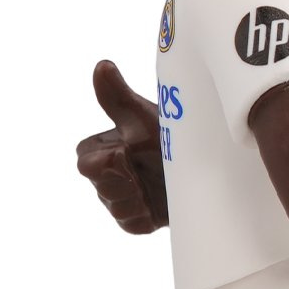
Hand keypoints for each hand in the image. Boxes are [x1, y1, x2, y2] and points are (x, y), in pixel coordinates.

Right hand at [75, 59, 168, 234]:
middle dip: (123, 180)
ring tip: (155, 183)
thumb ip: (117, 96)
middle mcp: (106, 177)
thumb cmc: (169, 134)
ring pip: (116, 206)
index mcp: (100, 151)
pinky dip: (144, 214)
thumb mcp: (143, 116)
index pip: (85, 163)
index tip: (126, 152)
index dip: (105, 161)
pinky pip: (130, 223)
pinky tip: (157, 202)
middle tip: (144, 170)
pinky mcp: (135, 221)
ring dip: (137, 196)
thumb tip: (102, 65)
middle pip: (100, 187)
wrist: (203, 164)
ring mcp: (120, 200)